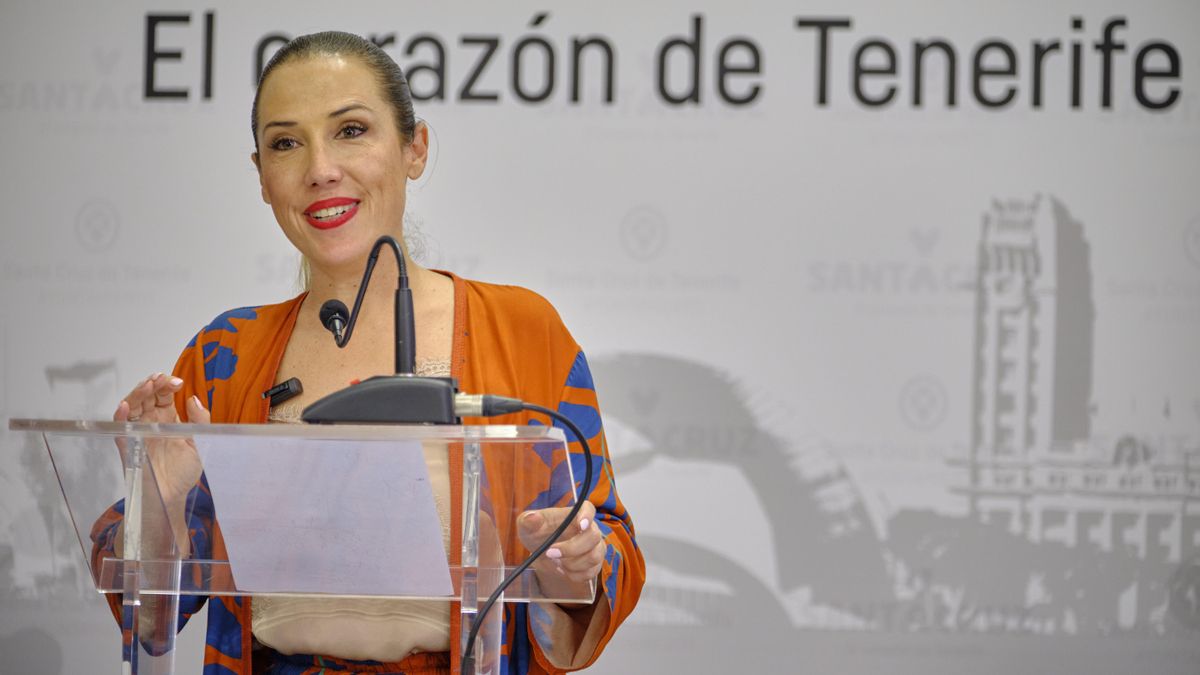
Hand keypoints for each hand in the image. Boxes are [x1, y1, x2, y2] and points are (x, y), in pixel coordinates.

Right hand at [112, 373, 207, 507]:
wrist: (172, 497)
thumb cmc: (183, 472)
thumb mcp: (198, 443)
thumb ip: (199, 421)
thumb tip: (193, 398)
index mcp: (167, 419)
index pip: (163, 395)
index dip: (167, 385)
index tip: (178, 382)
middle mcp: (150, 422)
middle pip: (146, 397)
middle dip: (152, 385)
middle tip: (161, 380)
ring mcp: (137, 433)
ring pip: (131, 407)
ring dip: (137, 394)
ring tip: (147, 386)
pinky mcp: (127, 446)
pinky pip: (119, 428)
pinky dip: (120, 416)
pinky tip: (125, 406)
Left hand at [517, 501, 604, 584]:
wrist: (542, 553)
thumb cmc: (537, 534)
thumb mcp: (527, 526)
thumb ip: (529, 521)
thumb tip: (533, 517)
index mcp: (575, 514)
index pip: (588, 508)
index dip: (588, 516)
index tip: (581, 525)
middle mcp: (589, 529)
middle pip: (593, 536)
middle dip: (572, 548)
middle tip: (550, 553)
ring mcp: (594, 547)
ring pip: (594, 557)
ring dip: (573, 564)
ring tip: (556, 563)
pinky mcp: (594, 564)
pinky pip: (591, 572)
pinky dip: (575, 575)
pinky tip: (563, 570)